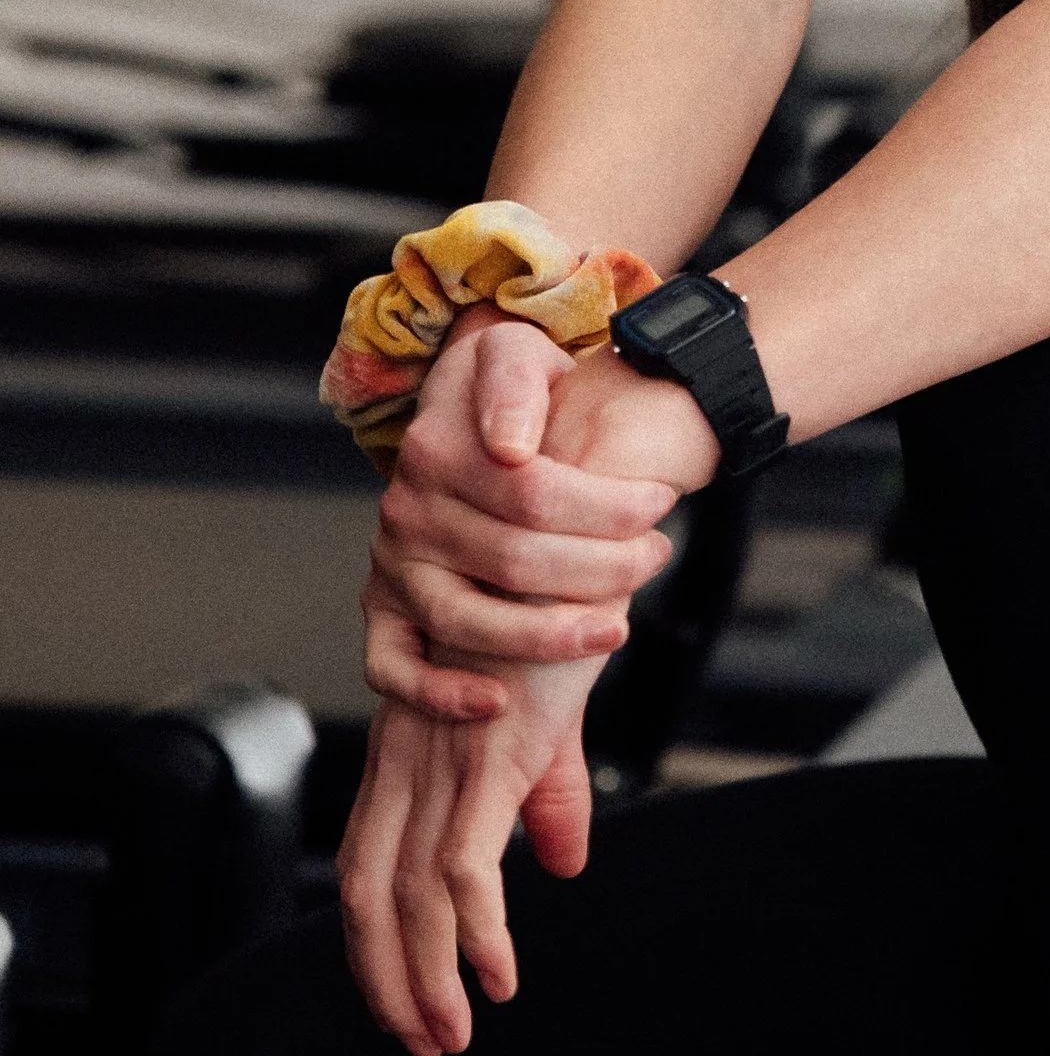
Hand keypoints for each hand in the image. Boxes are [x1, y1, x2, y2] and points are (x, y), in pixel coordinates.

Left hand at [338, 659, 604, 1055]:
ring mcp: (441, 759)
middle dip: (385, 980)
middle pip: (364, 894)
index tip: (404, 1005)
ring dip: (425, 977)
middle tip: (423, 1044)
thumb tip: (561, 867)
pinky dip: (476, 932)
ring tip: (454, 1034)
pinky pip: (462, 868)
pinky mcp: (485, 758)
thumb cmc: (558, 621)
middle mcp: (408, 760)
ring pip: (405, 897)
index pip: (364, 867)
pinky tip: (499, 975)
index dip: (372, 944)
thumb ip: (546, 794)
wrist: (572, 547)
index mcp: (410, 752)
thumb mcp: (548, 725)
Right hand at [366, 323, 685, 719]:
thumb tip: (511, 446)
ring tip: (616, 628)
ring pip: (465, 619)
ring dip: (547, 636)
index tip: (660, 501)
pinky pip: (391, 668)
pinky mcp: (384, 611)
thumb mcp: (514, 353)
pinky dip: (439, 691)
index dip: (607, 505)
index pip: (533, 493)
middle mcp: (406, 510)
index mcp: (437, 448)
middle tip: (657, 556)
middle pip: (513, 560)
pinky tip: (496, 702)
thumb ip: (515, 382)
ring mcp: (392, 565)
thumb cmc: (507, 391)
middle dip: (602, 567)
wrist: (466, 416)